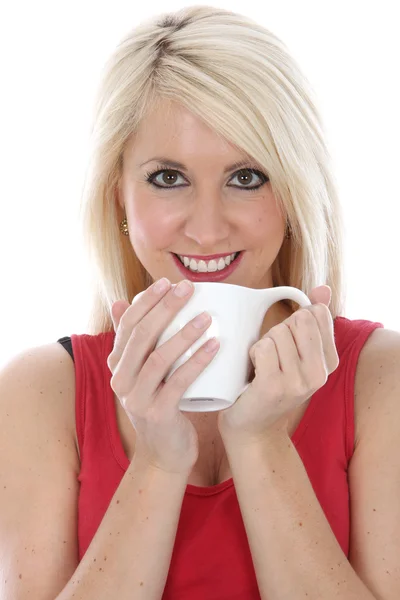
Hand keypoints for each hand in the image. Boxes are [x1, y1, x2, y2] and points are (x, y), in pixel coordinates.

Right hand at [108, 278, 219, 474]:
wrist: (164, 453)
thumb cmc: (160, 404)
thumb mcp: (143, 372)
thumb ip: (133, 340)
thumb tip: (118, 301)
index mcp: (117, 364)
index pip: (127, 324)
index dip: (147, 301)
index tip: (168, 283)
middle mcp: (121, 379)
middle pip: (142, 335)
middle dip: (165, 308)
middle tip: (188, 289)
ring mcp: (136, 398)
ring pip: (158, 358)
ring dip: (184, 333)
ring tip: (207, 316)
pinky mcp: (157, 414)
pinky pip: (178, 383)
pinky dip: (197, 362)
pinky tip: (215, 346)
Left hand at [217, 285, 339, 444]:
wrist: (253, 427)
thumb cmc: (271, 383)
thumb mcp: (297, 353)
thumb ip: (312, 321)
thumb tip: (323, 288)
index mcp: (330, 362)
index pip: (316, 313)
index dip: (294, 322)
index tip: (288, 347)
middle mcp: (320, 374)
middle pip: (298, 319)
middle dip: (278, 331)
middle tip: (272, 357)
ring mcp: (299, 382)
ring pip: (278, 332)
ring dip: (263, 344)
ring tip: (262, 367)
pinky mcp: (274, 387)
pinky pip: (263, 347)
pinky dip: (253, 354)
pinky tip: (254, 374)